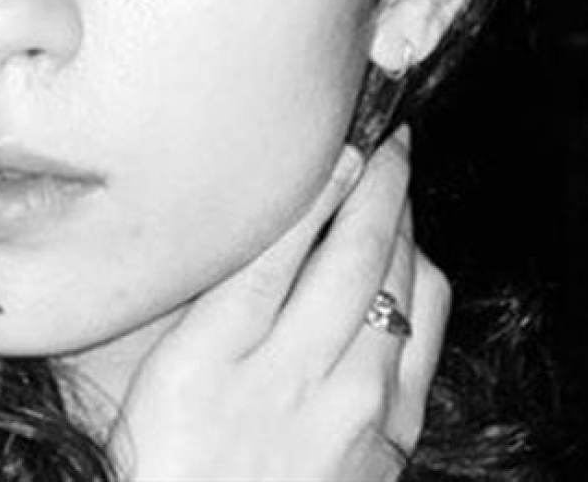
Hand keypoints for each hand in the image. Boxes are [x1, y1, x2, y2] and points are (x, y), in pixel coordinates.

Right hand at [111, 128, 449, 480]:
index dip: (321, 180)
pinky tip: (405, 260)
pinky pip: (425, 336)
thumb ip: (205, 290)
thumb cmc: (167, 458)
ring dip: (406, 224)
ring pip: (405, 286)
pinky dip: (422, 281)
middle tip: (390, 138)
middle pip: (357, 252)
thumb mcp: (162, 371)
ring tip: (394, 187)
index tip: (341, 137)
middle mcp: (296, 378)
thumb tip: (251, 215)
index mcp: (219, 353)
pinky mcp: (391, 438)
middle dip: (382, 181)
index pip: (282, 240)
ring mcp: (355, 412)